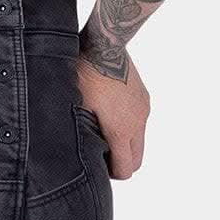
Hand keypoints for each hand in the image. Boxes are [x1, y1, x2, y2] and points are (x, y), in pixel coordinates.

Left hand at [75, 50, 149, 179]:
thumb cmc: (84, 76)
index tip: (99, 168)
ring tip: (103, 131)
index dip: (112, 173)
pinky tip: (111, 114)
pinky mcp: (144, 97)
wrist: (105, 46)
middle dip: (121, 163)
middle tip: (102, 155)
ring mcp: (143, 109)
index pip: (126, 169)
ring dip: (126, 144)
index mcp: (121, 130)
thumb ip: (82, 134)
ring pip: (140, 140)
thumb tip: (75, 152)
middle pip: (137, 160)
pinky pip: (140, 121)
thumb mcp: (76, 107)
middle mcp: (137, 122)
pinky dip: (130, 126)